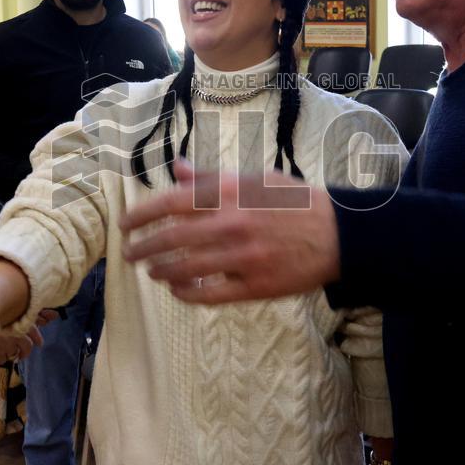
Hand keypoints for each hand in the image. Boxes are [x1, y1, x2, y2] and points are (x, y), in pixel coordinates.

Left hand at [120, 159, 341, 303]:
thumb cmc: (295, 201)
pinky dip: (186, 292)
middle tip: (130, 253)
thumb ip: (211, 177)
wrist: (338, 234)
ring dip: (160, 271)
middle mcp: (232, 223)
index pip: (171, 202)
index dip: (141, 215)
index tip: (125, 224)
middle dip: (143, 247)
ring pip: (185, 269)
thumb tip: (177, 169)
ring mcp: (242, 258)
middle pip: (171, 238)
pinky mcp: (254, 286)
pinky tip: (177, 288)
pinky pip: (209, 294)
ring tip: (151, 270)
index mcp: (231, 192)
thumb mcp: (256, 177)